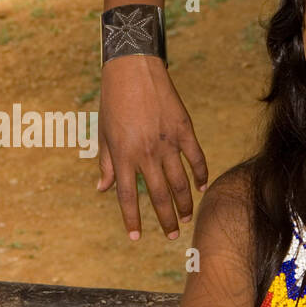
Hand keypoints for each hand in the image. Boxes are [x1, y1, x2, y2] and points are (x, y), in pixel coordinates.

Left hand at [96, 55, 207, 239]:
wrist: (133, 69)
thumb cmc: (113, 101)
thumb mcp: (103, 133)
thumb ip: (106, 163)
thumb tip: (103, 189)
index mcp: (123, 155)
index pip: (128, 196)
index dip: (132, 219)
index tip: (136, 237)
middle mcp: (146, 152)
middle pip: (159, 196)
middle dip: (166, 220)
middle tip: (172, 236)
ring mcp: (167, 142)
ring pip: (180, 182)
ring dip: (185, 204)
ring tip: (187, 218)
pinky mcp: (183, 129)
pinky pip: (196, 158)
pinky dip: (201, 175)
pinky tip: (202, 187)